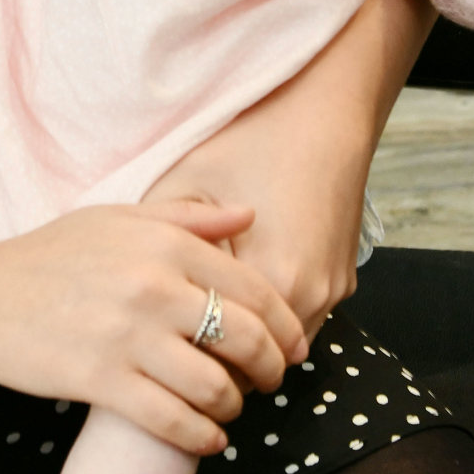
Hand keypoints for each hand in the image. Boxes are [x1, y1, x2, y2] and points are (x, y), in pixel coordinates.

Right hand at [0, 200, 300, 456]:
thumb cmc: (49, 256)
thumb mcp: (117, 219)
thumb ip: (188, 218)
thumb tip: (250, 215)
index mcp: (163, 243)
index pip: (253, 288)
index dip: (285, 325)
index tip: (293, 345)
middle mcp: (152, 286)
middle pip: (245, 338)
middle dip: (272, 369)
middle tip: (270, 381)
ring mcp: (127, 335)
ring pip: (215, 386)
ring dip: (235, 406)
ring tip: (230, 407)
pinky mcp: (101, 380)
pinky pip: (173, 420)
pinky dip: (202, 437)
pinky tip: (206, 438)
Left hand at [147, 150, 344, 365]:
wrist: (323, 110)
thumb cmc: (251, 140)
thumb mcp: (187, 184)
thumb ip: (162, 244)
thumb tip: (130, 291)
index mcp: (273, 278)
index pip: (224, 356)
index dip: (184, 359)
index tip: (150, 356)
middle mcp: (312, 295)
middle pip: (256, 363)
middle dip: (215, 361)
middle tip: (170, 350)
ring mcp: (334, 290)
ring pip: (282, 347)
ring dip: (245, 343)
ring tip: (200, 325)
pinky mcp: (343, 280)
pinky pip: (302, 319)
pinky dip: (269, 321)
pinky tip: (235, 297)